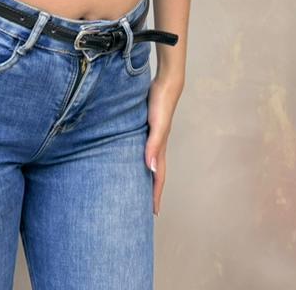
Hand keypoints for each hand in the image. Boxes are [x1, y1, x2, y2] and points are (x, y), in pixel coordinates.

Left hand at [144, 74, 183, 215]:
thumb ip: (154, 145)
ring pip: (149, 162)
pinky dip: (139, 159)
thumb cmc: (161, 103)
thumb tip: (151, 169)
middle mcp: (157, 145)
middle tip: (144, 208)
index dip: (156, 195)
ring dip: (145, 176)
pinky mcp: (147, 128)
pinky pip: (143, 149)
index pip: (159, 177)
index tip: (153, 213)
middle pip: (155, 173)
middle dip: (151, 191)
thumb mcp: (157, 125)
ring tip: (137, 188)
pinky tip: (130, 158)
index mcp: (160, 149)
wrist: (166, 83)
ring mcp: (152, 137)